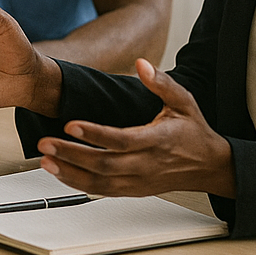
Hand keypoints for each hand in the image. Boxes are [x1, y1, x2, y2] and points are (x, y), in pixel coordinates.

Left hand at [35, 59, 235, 197]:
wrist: (210, 167)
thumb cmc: (194, 132)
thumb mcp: (184, 101)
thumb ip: (161, 83)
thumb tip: (142, 63)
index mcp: (158, 141)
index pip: (121, 140)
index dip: (95, 134)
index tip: (71, 125)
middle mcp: (146, 164)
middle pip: (104, 163)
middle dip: (71, 154)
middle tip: (45, 143)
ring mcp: (138, 181)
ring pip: (99, 182)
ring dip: (70, 172)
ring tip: (45, 160)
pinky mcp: (133, 190)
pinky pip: (102, 191)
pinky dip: (78, 184)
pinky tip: (59, 172)